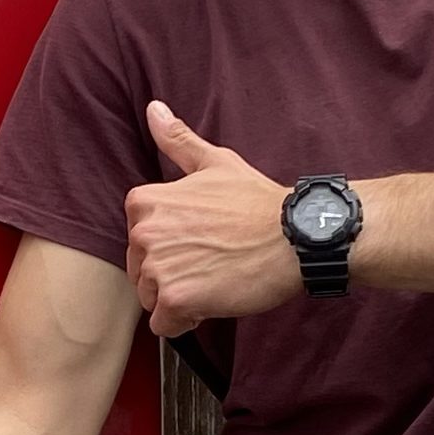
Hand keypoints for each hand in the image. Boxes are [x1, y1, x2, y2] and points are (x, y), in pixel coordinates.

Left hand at [124, 101, 301, 337]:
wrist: (294, 236)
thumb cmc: (258, 202)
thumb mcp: (216, 163)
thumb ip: (178, 141)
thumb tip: (153, 110)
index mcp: (145, 202)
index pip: (139, 240)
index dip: (170, 247)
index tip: (201, 241)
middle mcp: (144, 233)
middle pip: (142, 272)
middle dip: (172, 275)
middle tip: (212, 261)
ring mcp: (158, 267)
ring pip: (152, 299)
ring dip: (179, 299)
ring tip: (215, 280)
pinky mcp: (175, 299)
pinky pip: (165, 325)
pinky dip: (186, 322)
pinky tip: (214, 301)